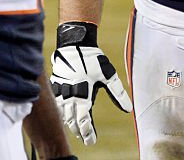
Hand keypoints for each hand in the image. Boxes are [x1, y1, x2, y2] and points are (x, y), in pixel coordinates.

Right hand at [50, 22, 131, 144]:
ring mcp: (60, 90)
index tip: (91, 140)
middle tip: (85, 138)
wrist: (74, 43)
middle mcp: (69, 95)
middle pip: (72, 120)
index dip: (87, 132)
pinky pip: (57, 103)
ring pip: (63, 113)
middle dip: (79, 130)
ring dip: (70, 123)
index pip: (84, 120)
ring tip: (76, 129)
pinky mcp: (55, 85)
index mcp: (83, 95)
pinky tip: (65, 115)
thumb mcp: (109, 75)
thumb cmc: (93, 59)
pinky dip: (62, 112)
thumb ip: (118, 93)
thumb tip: (128, 109)